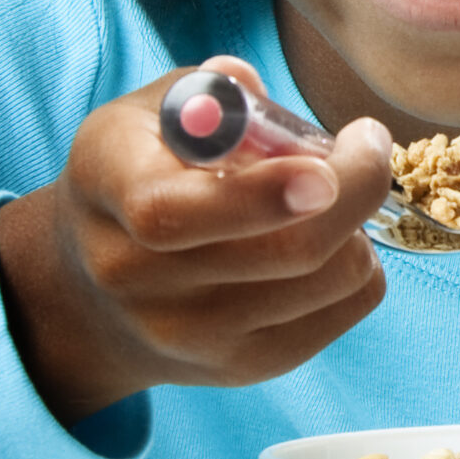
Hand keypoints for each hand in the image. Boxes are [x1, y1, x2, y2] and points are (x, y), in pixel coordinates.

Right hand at [0, 57, 391, 425]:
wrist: (92, 289)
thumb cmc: (141, 171)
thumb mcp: (154, 112)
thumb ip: (212, 93)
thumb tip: (253, 92)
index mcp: (109, 189)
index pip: (172, 214)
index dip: (259, 195)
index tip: (324, 167)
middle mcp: (136, 275)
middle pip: (284, 252)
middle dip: (356, 188)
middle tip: (367, 143)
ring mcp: (191, 333)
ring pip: (332, 279)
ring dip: (358, 226)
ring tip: (333, 197)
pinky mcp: (242, 366)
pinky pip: (346, 309)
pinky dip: (360, 267)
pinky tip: (330, 242)